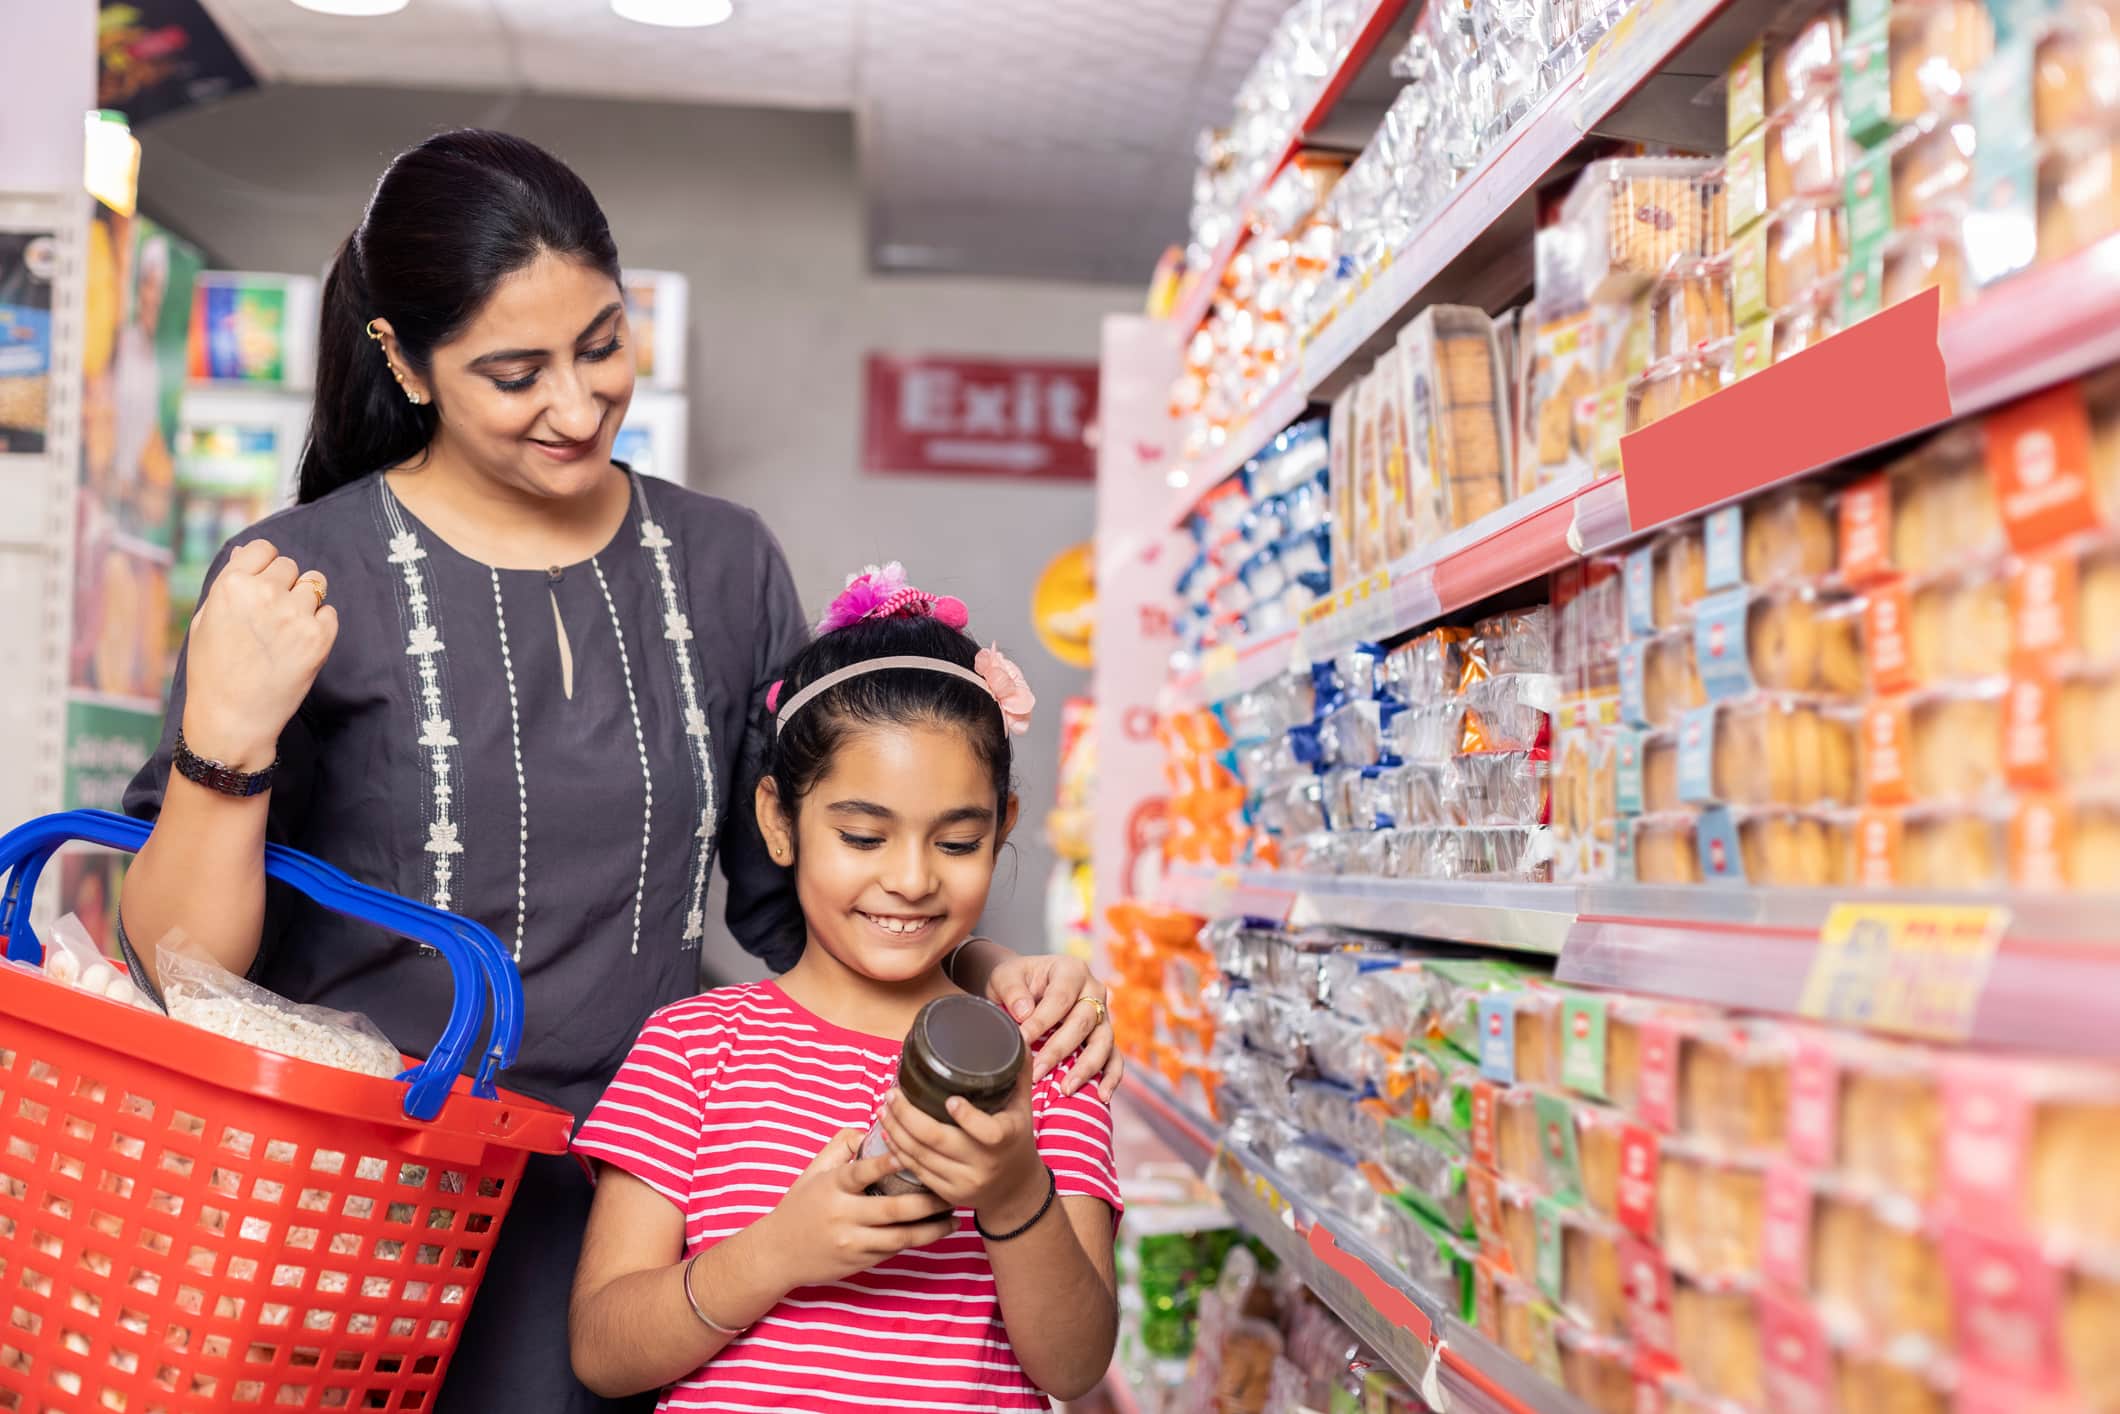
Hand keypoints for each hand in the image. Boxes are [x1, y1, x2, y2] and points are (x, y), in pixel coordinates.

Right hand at [182, 540, 337, 769]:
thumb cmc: (214, 670)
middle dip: (284, 585)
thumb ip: (230, 582)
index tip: (262, 585)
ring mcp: (295, 615)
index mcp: (231, 586)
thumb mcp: (206, 620)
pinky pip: (329, 613)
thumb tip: (248, 552)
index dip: (264, 566)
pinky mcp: (320, 637)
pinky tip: (298, 645)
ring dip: (305, 601)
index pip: (264, 549)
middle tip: (271, 616)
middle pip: (291, 566)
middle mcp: (265, 594)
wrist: (233, 718)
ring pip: (315, 585)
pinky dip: (319, 625)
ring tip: (286, 629)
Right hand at [755, 1129, 957, 1290]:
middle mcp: (842, 1216)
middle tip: (950, 1191)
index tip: (908, 1154)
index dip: (884, 1164)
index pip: (860, 1173)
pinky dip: (915, 1241)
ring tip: (954, 1218)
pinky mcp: (858, 1261)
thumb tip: (875, 1130)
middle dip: (927, 1202)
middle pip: (892, 1210)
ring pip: (899, 1237)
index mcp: (831, 1188)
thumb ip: (842, 1147)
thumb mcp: (814, 1171)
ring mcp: (852, 1242)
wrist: (776, 1254)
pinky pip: (893, 1251)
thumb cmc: (799, 1206)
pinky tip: (935, 1233)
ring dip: (931, 1228)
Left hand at [877, 1070, 1045, 1228]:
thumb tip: (1017, 1035)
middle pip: (937, 1140)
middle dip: (907, 1115)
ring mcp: (964, 1181)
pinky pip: (917, 1171)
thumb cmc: (1016, 1139)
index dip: (967, 1117)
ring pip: (920, 1156)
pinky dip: (898, 1151)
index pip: (987, 1132)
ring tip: (883, 1108)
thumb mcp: (1023, 1108)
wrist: (1015, 1189)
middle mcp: (984, 1163)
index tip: (949, 1098)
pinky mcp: (948, 1193)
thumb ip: (1018, 1074)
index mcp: (1006, 1139)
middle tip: (891, 1093)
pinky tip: (888, 1132)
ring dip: (896, 1130)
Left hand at [983, 951, 1121, 1100]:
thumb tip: (1025, 1013)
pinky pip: (1115, 1058)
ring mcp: (1103, 1015)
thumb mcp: (1005, 976)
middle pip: (1083, 1022)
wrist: (1025, 987)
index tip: (1023, 1040)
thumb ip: (1012, 990)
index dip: (1042, 1021)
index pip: (1061, 998)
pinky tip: (1102, 1096)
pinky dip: (1111, 1077)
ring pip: (1103, 1042)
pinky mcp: (1105, 1037)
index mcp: (1071, 970)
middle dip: (1059, 1049)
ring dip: (1085, 1067)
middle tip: (1037, 1072)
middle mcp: (1094, 990)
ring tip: (1066, 1089)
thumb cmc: (1017, 981)